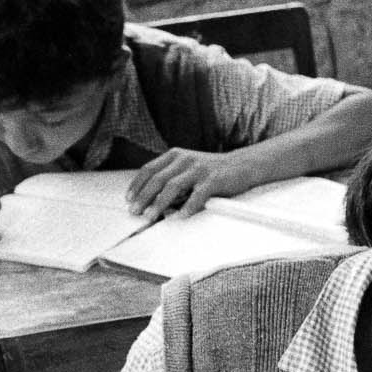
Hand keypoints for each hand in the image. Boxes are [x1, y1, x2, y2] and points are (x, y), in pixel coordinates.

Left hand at [126, 148, 257, 219]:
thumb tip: (153, 198)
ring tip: (151, 216)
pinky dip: (187, 207)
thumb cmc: (213, 171)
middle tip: (135, 211)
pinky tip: (180, 217)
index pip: (149, 169)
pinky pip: (197, 195)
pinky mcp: (213, 179)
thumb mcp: (188, 168)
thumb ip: (172, 177)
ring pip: (173, 186)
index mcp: (175, 155)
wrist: (242, 165)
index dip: (137, 185)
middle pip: (157, 178)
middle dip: (143, 197)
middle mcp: (184, 159)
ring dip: (159, 203)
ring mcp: (199, 169)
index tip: (129, 199)